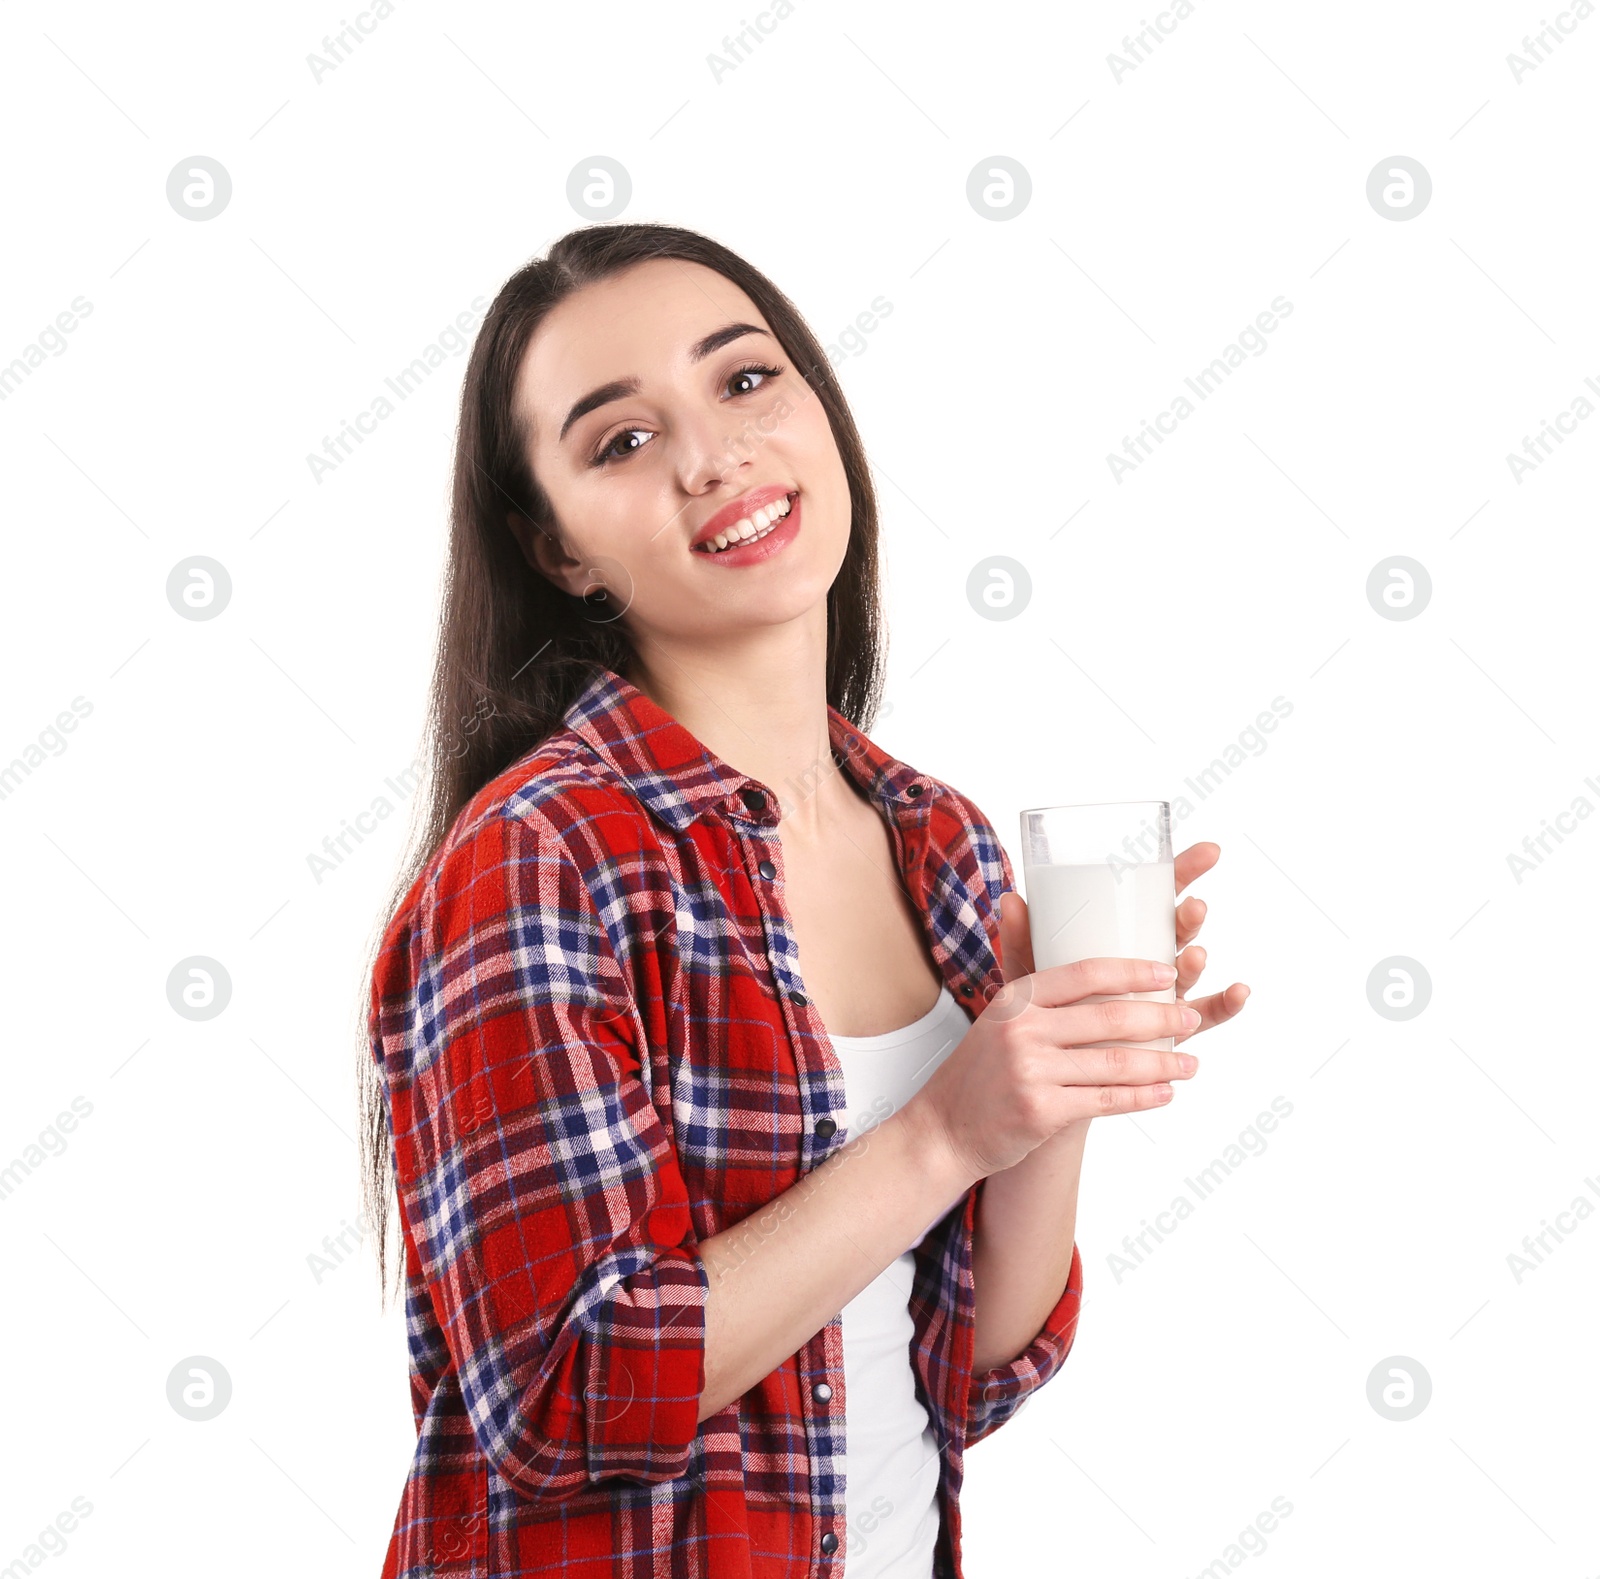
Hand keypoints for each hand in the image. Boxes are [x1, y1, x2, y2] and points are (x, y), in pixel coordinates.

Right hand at [902, 958, 1198, 1183]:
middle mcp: (1022, 1030)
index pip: (1085, 973)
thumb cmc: (978, 1074)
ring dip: (1162, 1064)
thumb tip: (1057, 933)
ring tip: (1189, 1064)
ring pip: (1116, 1062)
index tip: (1168, 972)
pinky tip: (1163, 1094)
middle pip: (1110, 1017)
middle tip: (1190, 1019)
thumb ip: (1035, 989)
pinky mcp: (1042, 1110)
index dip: (1133, 971)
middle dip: (1161, 1018)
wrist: (943, 1130)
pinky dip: (1142, 1097)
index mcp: (1015, 999)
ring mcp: (1031, 1071)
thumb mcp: (997, 1020)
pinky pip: (1106, 1100)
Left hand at [995, 840, 1250, 1043]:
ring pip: (1188, 970)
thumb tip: (1011, 898)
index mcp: (1122, 935)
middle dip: (1189, 917)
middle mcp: (1149, 960)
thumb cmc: (1044, 1010)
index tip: (1208, 852)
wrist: (1048, 1064)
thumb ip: (1022, 938)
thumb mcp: (1030, 971)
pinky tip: (1238, 992)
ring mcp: (1163, 994)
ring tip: (1194, 954)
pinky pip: (1206, 1016)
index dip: (1183, 871)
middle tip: (1192, 907)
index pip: (1156, 896)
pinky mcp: (1171, 1030)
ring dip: (1197, 960)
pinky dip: (1226, 1005)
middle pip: (1176, 930)